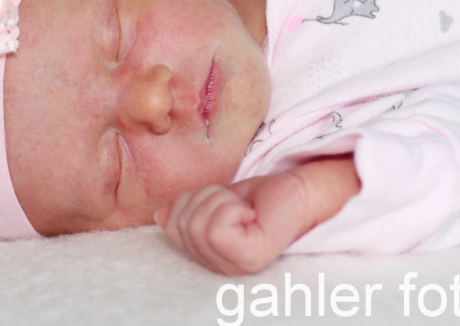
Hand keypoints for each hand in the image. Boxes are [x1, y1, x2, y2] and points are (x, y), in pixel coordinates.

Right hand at [154, 156, 359, 274]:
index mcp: (206, 256)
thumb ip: (186, 210)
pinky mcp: (250, 258)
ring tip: (243, 206)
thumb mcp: (212, 200)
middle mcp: (218, 269)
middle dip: (203, 198)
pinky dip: (230, 208)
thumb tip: (159, 216)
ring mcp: (234, 267)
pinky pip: (217, 229)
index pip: (169, 228)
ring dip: (219, 199)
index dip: (186, 203)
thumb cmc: (259, 197)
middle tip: (233, 200)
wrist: (299, 190)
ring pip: (198, 225)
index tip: (216, 199)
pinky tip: (251, 213)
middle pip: (181, 225)